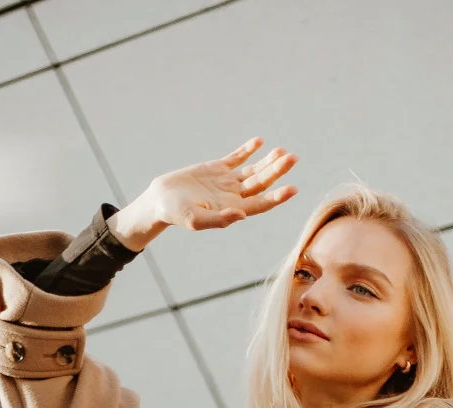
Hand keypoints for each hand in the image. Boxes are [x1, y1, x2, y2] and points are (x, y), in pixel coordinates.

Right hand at [152, 136, 298, 230]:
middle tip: (292, 158)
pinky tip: (259, 141)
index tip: (293, 188)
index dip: (277, 196)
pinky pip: (236, 157)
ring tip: (281, 151)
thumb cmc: (176, 214)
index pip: (261, 203)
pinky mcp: (217, 169)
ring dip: (268, 161)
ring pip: (253, 169)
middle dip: (277, 170)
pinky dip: (247, 150)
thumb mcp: (195, 220)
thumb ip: (219, 219)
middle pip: (262, 182)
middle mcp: (234, 195)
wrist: (160, 200)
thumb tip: (242, 214)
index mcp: (233, 209)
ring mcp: (227, 181)